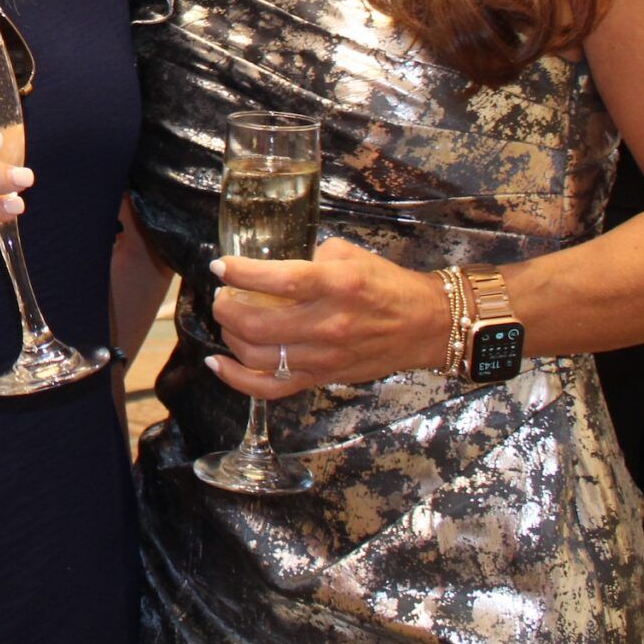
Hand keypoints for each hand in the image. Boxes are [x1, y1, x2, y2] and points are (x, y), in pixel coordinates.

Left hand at [204, 237, 450, 398]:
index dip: (239, 273)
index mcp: (336, 286)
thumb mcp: (347, 255)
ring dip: (229, 336)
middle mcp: (327, 324)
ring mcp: (324, 357)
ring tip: (227, 321)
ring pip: (257, 356)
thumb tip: (269, 267)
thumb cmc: (386, 284)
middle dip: (225, 307)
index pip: (277, 280)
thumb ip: (307, 259)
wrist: (426, 325)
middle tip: (221, 295)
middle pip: (256, 324)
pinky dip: (237, 379)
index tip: (220, 267)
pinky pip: (270, 388)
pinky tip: (217, 363)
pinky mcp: (323, 378)